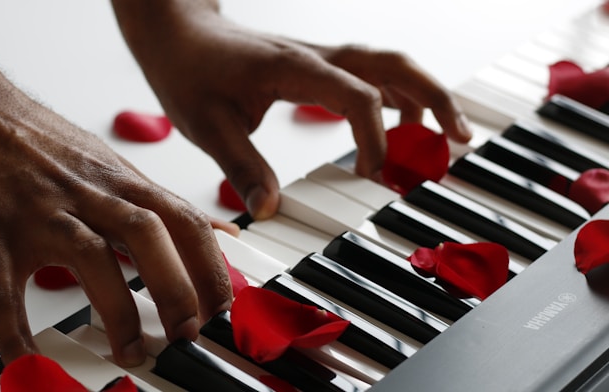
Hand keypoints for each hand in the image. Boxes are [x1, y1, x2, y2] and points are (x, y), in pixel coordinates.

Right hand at [0, 3, 231, 366]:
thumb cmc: (43, 144)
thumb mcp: (114, 167)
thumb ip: (163, 205)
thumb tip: (219, 233)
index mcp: (121, 182)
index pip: (184, 221)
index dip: (211, 266)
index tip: (223, 307)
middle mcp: (88, 195)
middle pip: (149, 235)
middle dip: (177, 288)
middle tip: (188, 334)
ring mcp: (40, 213)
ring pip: (89, 257)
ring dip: (116, 310)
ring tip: (130, 350)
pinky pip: (3, 288)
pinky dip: (15, 328)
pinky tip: (28, 357)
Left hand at [113, 0, 471, 219]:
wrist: (179, 35)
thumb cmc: (188, 71)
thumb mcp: (207, 125)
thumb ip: (241, 167)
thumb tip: (270, 210)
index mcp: (292, 68)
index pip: (355, 96)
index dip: (375, 137)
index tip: (374, 176)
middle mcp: (315, 57)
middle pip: (391, 65)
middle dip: (433, 99)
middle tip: (460, 138)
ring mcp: (318, 58)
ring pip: (388, 65)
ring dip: (423, 95)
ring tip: (445, 137)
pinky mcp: (315, 66)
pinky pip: (369, 74)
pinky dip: (397, 95)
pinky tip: (404, 120)